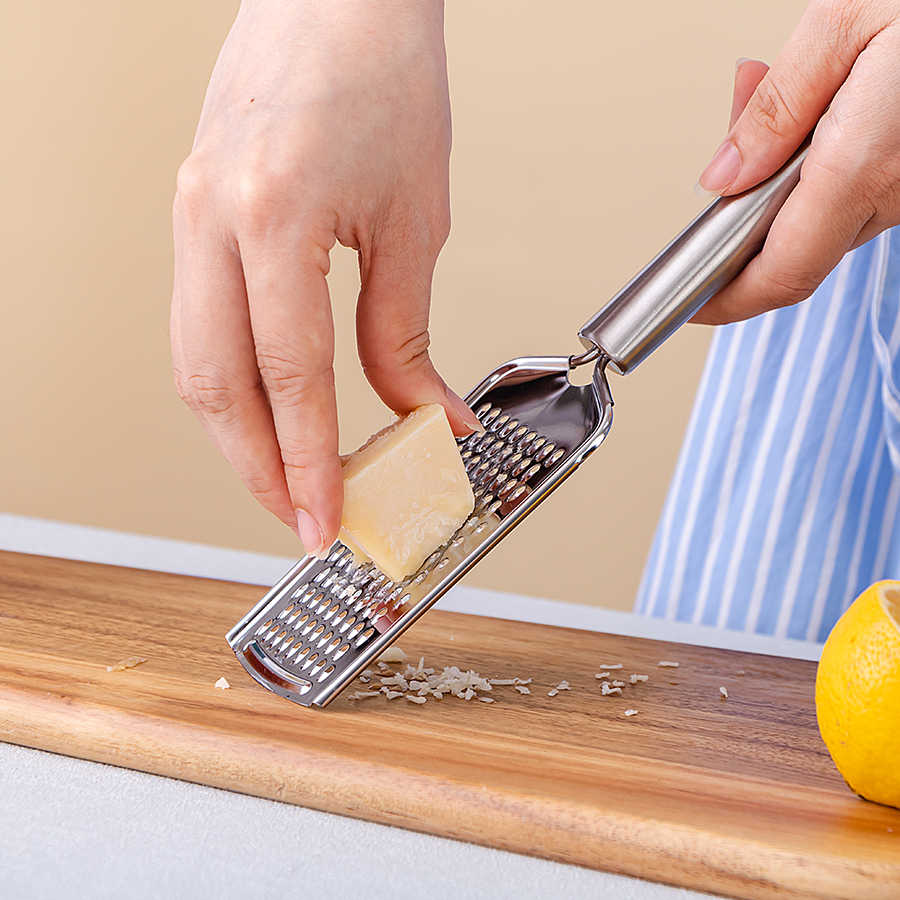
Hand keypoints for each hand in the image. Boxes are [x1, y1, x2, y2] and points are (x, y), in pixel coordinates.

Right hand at [171, 0, 478, 553]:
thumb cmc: (382, 75)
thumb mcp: (413, 219)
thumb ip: (407, 332)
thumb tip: (428, 412)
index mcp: (271, 216)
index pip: (286, 377)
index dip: (306, 461)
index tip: (326, 518)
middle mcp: (210, 218)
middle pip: (214, 385)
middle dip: (255, 468)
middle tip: (300, 518)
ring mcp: (188, 213)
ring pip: (193, 360)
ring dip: (236, 433)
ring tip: (283, 478)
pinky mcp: (191, 212)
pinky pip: (197, 320)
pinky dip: (229, 381)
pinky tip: (261, 408)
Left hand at [691, 0, 899, 324]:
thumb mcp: (847, 24)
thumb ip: (777, 107)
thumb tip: (724, 175)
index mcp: (865, 163)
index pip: (781, 273)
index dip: (728, 300)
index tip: (691, 304)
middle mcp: (896, 192)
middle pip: (794, 249)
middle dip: (743, 217)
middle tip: (728, 152)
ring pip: (824, 219)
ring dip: (780, 182)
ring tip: (772, 96)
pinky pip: (857, 194)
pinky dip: (818, 168)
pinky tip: (819, 112)